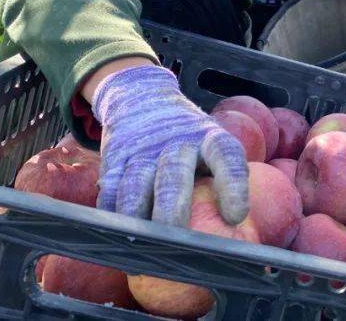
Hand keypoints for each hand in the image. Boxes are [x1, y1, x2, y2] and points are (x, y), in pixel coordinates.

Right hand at [91, 65, 248, 225]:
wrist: (142, 100)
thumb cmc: (189, 142)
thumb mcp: (210, 147)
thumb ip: (220, 181)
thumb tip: (231, 233)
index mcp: (209, 137)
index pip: (226, 156)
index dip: (232, 185)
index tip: (235, 216)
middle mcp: (177, 141)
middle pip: (174, 175)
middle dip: (173, 209)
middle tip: (176, 238)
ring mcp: (143, 149)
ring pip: (136, 185)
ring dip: (136, 217)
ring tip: (141, 246)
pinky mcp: (115, 156)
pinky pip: (110, 190)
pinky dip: (113, 214)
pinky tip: (119, 233)